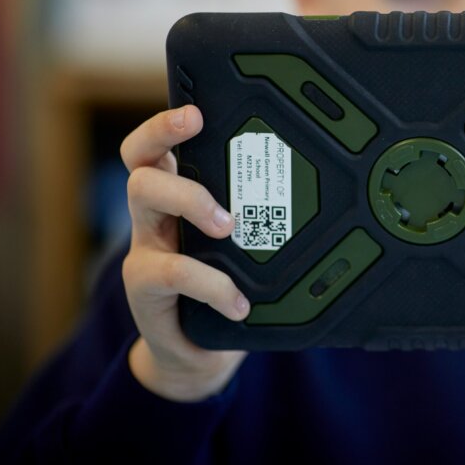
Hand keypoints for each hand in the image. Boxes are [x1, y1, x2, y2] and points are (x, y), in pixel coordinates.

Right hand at [120, 104, 249, 401]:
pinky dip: (213, 285)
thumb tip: (323, 194)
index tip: (196, 112)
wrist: (197, 352)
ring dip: (191, 202)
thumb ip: (262, 218)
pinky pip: (172, 271)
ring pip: (143, 198)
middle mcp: (154, 215)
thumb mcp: (245, 247)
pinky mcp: (145, 289)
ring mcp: (145, 248)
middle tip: (209, 148)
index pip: (155, 147)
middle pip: (141, 162)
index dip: (165, 124)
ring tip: (228, 226)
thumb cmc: (227, 286)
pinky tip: (240, 303)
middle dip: (168, 145)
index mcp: (179, 195)